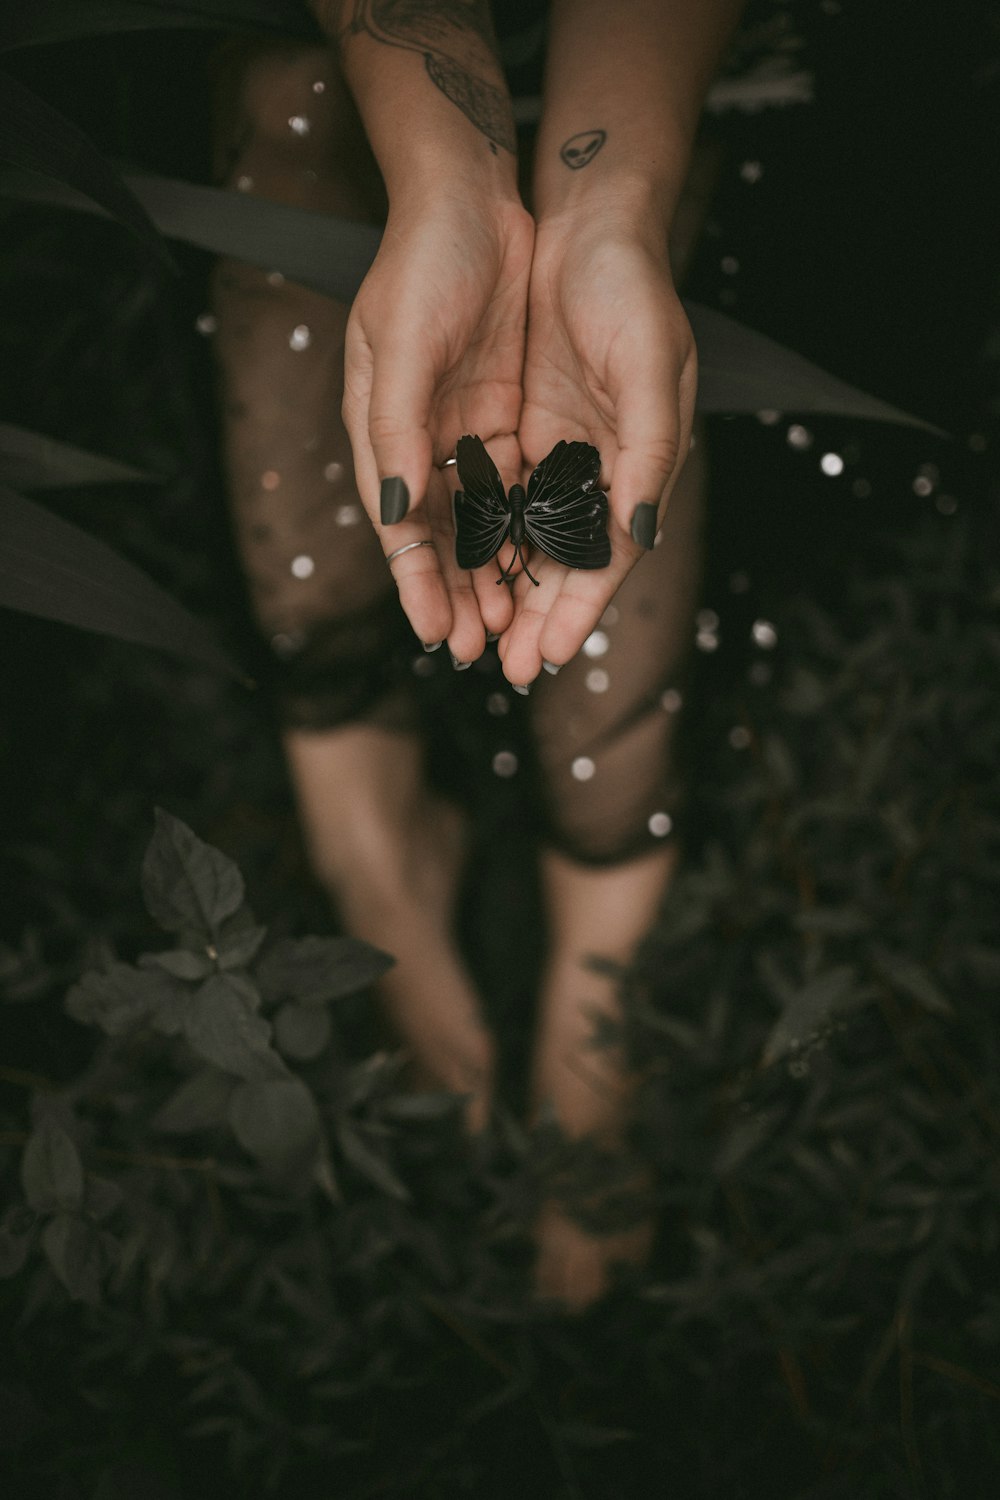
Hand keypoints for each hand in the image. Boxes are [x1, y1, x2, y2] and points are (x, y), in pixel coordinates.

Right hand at [342, 189, 533, 660]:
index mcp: (383, 434)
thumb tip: (401, 515)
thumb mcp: (400, 346)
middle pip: (442, 539)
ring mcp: (464, 432)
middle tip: (484, 653)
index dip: (419, 586)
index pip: (403, 528)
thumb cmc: (423, 265)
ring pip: (483, 522)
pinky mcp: (504, 416)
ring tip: (512, 627)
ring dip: (495, 575)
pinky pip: (517, 486)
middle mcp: (421, 442)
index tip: (440, 638)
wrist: (473, 201)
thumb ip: (396, 432)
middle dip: (460, 597)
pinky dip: (526, 527)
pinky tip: (543, 564)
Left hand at [499, 215, 696, 685]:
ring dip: (504, 587)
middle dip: (537, 616)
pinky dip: (482, 534)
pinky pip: (497, 494)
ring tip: (478, 636)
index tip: (549, 656)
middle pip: (564, 560)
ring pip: (526, 536)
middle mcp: (599, 468)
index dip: (580, 609)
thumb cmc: (631, 290)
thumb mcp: (652, 369)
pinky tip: (460, 571)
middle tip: (508, 667)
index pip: (608, 556)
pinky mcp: (520, 426)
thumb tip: (637, 539)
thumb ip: (648, 458)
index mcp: (640, 464)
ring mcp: (557, 450)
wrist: (585, 224)